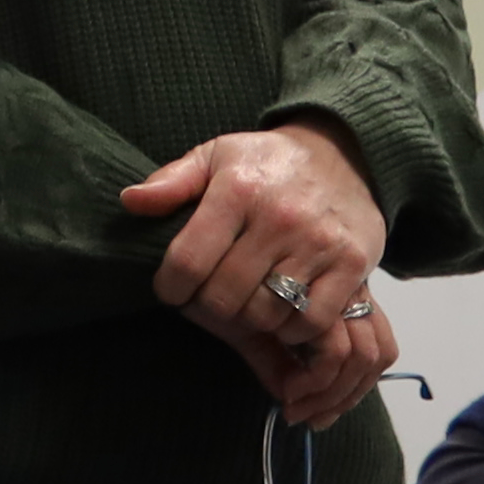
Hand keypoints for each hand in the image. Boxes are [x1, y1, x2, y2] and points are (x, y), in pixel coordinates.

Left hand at [116, 123, 394, 429]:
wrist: (344, 154)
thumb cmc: (267, 162)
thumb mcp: (215, 156)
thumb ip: (172, 181)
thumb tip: (131, 202)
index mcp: (238, 189)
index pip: (189, 262)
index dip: (171, 289)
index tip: (172, 290)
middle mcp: (280, 217)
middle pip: (225, 298)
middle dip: (207, 310)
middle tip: (206, 303)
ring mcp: (319, 243)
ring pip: (266, 315)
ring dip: (247, 322)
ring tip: (241, 306)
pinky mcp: (352, 264)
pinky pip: (312, 320)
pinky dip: (290, 329)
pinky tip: (280, 311)